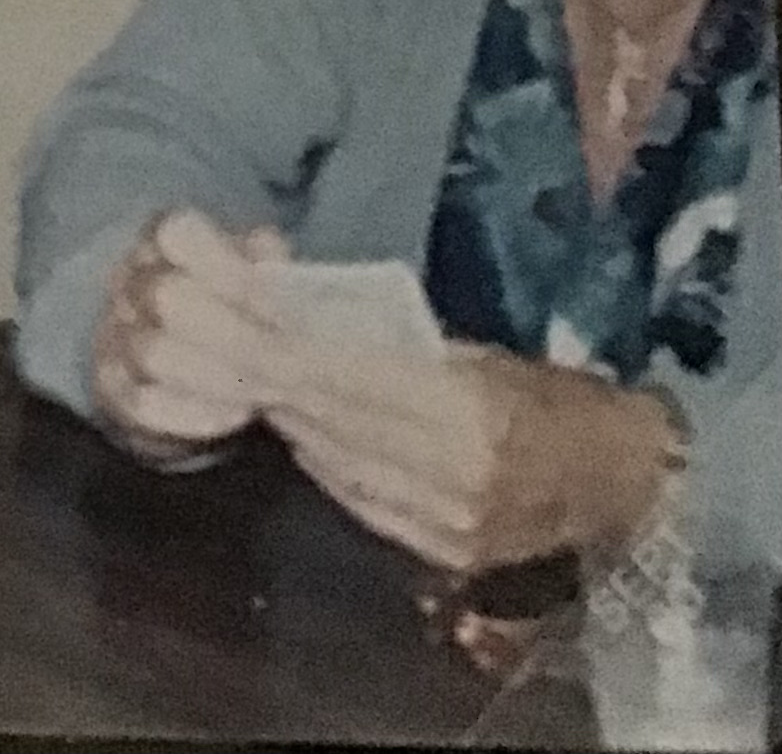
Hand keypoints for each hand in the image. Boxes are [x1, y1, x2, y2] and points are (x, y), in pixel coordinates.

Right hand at [91, 208, 291, 462]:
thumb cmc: (242, 312)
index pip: (176, 232)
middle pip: (166, 296)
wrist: (207, 368)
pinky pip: (142, 401)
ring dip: (220, 376)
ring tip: (266, 390)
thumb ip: (269, 263)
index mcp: (167, 240)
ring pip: (153, 352)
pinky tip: (235, 414)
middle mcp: (130, 278)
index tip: (276, 308)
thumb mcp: (266, 278)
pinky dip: (194, 412)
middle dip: (235, 334)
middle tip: (287, 362)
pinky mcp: (110, 385)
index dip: (229, 269)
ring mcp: (113, 332)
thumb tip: (265, 248)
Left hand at [263, 338, 675, 572]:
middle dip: (282, 387)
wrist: (629, 484)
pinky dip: (326, 466)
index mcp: (471, 412)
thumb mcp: (483, 353)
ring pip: (340, 466)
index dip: (295, 355)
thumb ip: (398, 343)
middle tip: (239, 352)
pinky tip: (306, 436)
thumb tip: (311, 314)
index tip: (250, 327)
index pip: (355, 380)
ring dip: (296, 424)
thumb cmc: (556, 398)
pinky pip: (361, 503)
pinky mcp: (444, 554)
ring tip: (264, 387)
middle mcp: (456, 475)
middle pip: (337, 425)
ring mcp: (449, 524)